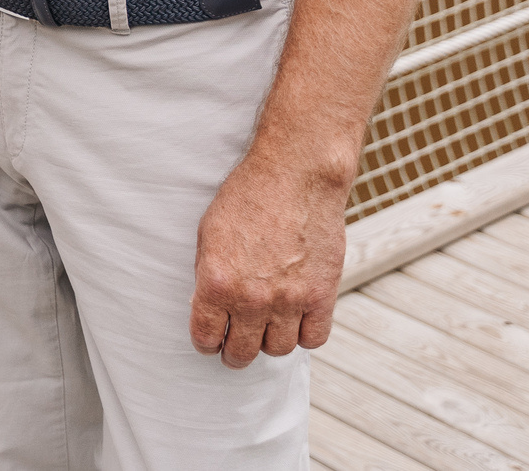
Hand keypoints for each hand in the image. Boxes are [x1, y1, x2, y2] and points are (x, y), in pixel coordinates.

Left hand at [188, 155, 348, 367]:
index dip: (206, 343)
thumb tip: (206, 307)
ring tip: (266, 328)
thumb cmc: (246, 197)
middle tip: (236, 345)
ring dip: (270, 342)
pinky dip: (304, 335)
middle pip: (242, 353)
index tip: (211, 341)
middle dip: (235, 352)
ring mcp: (290, 299)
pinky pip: (314, 338)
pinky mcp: (322, 295)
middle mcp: (252, 298)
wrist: (295, 176)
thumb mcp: (208, 233)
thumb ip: (207, 275)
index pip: (206, 338)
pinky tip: (296, 320)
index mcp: (217, 283)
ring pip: (278, 349)